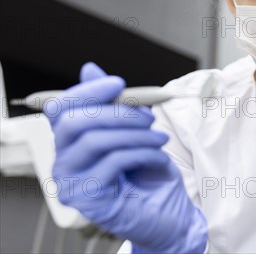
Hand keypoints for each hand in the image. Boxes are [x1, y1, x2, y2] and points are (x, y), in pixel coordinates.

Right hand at [46, 62, 207, 252]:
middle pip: (74, 122)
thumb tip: (90, 69)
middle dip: (117, 112)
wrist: (167, 213)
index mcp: (70, 142)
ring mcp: (71, 183)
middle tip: (148, 117)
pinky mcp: (88, 199)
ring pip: (95, 140)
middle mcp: (64, 162)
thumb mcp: (133, 130)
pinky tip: (157, 157)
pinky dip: (142, 153)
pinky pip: (113, 162)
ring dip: (135, 133)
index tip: (119, 84)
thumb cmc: (148, 172)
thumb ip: (113, 103)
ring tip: (159, 138)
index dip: (88, 91)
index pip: (61, 108)